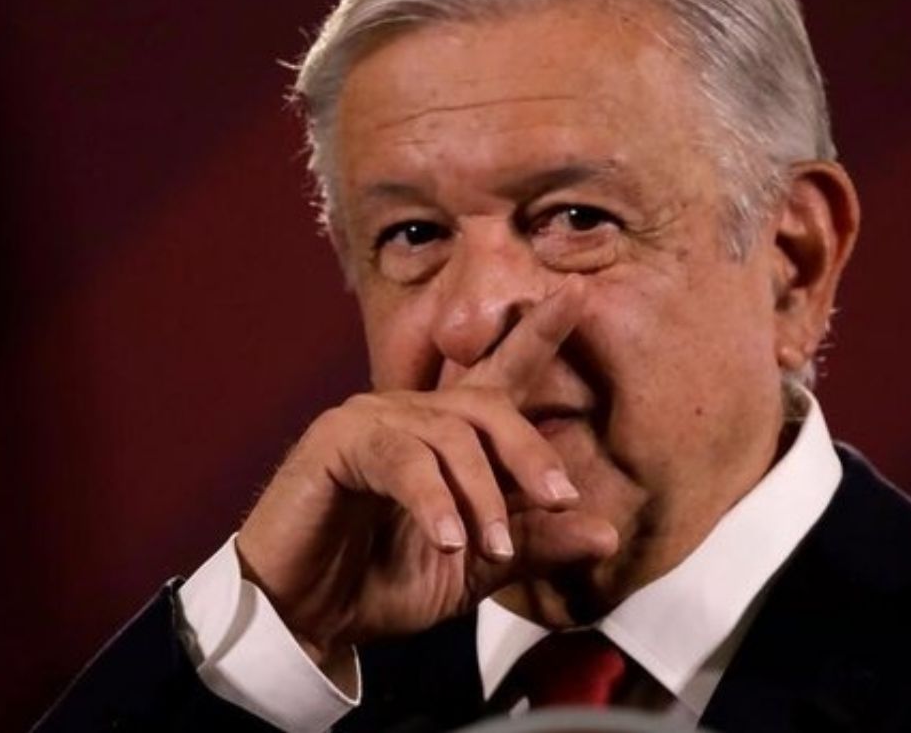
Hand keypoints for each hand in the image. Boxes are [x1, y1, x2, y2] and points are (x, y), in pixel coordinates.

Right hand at [235, 277, 618, 686]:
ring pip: (449, 437)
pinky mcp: (337, 440)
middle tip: (559, 498)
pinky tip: (449, 541)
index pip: (502, 373)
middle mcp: (412, 414)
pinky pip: (402, 460)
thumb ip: (531, 547)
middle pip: (488, 406)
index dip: (538, 333)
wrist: (304, 617)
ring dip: (480, 495)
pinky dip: (432, 502)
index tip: (577, 292)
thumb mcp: (472, 570)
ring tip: (492, 549)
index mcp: (447, 436)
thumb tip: (606, 535)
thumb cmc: (380, 584)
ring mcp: (371, 419)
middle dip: (528, 452)